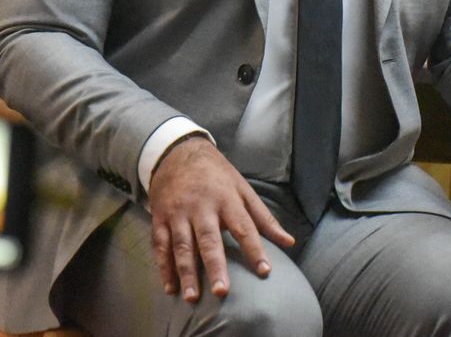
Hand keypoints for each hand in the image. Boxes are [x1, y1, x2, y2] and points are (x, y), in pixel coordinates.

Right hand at [148, 136, 294, 302]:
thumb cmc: (217, 175)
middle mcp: (201, 207)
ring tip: (192, 298)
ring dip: (186, 273)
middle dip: (215, 266)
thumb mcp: (243, 189)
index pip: (244, 227)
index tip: (265, 272)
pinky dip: (164, 267)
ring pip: (182, 246)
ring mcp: (178, 213)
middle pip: (209, 239)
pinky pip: (161, 246)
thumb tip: (289, 243)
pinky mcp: (160, 218)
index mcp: (226, 199)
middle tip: (222, 291)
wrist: (178, 153)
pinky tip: (170, 288)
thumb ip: (264, 219)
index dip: (255, 250)